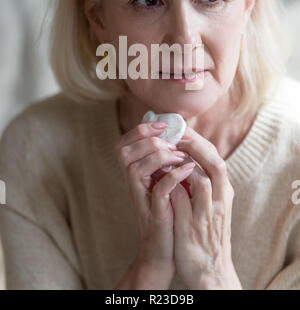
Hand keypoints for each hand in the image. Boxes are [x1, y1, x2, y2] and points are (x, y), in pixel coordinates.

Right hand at [115, 122, 195, 287]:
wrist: (168, 249)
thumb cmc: (170, 211)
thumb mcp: (165, 180)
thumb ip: (164, 159)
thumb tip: (176, 132)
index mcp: (134, 171)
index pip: (124, 142)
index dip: (141, 129)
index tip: (164, 125)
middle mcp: (132, 183)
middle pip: (124, 150)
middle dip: (150, 141)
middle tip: (173, 145)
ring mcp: (140, 197)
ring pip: (136, 165)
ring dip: (161, 155)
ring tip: (181, 157)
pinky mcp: (154, 212)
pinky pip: (159, 187)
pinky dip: (175, 174)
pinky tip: (189, 168)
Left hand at [169, 126, 241, 289]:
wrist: (210, 271)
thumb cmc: (205, 234)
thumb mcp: (209, 206)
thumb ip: (201, 184)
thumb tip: (185, 161)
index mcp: (225, 193)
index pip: (217, 159)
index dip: (201, 142)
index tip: (184, 131)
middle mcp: (221, 201)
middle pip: (215, 163)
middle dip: (196, 145)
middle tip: (177, 134)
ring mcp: (208, 213)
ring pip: (203, 178)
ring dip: (186, 161)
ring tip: (170, 150)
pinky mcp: (193, 226)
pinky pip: (185, 198)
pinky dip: (175, 183)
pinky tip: (164, 174)